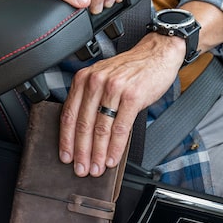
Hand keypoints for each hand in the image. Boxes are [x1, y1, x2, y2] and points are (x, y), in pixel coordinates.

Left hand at [59, 33, 187, 176]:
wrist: (156, 54)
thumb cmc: (132, 68)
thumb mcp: (104, 78)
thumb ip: (92, 100)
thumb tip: (84, 134)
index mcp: (84, 79)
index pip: (69, 114)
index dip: (66, 139)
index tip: (66, 156)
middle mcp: (96, 82)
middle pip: (83, 124)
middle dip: (81, 152)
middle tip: (81, 169)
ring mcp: (114, 88)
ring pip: (100, 129)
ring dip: (98, 153)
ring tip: (97, 168)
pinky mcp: (132, 96)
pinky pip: (120, 128)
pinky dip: (115, 147)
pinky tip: (113, 158)